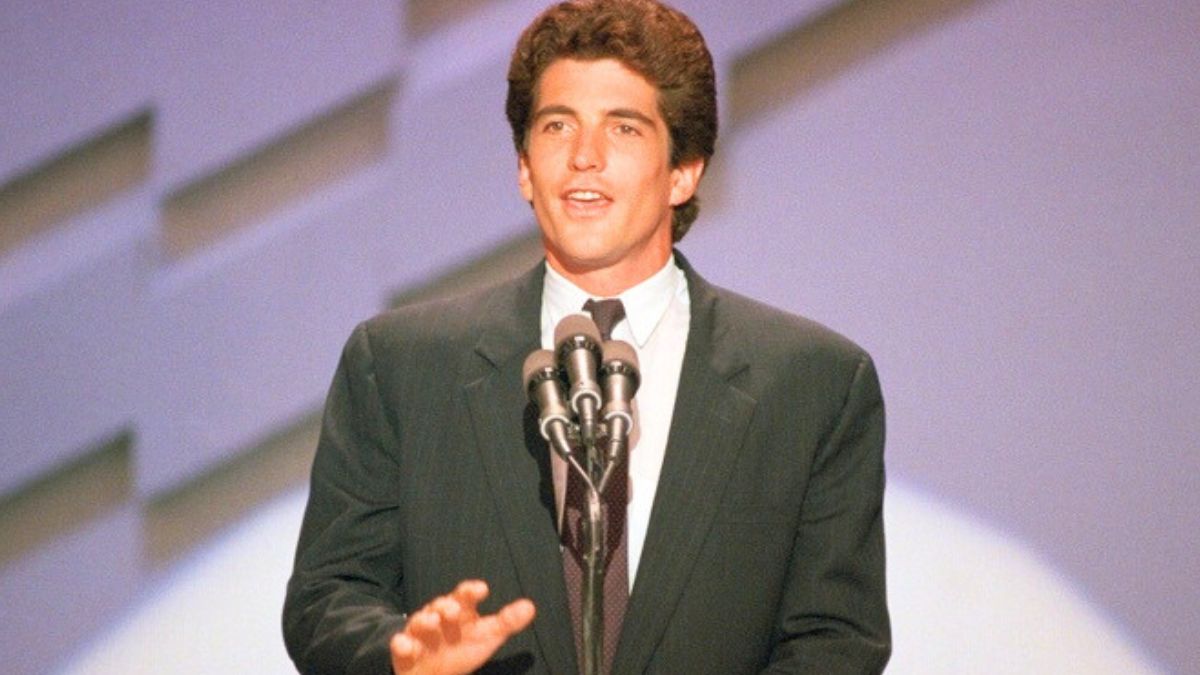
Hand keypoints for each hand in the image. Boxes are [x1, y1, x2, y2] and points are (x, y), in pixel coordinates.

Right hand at [390, 579, 535, 674]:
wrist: (434, 672)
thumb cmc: (462, 647)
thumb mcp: (487, 636)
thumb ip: (507, 622)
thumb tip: (530, 606)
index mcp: (460, 611)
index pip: (465, 595)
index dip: (472, 591)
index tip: (482, 589)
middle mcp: (439, 617)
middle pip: (440, 605)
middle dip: (446, 605)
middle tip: (454, 610)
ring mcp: (420, 633)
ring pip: (419, 622)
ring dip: (425, 620)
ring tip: (432, 622)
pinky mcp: (405, 651)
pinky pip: (400, 645)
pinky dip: (402, 643)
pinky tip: (406, 645)